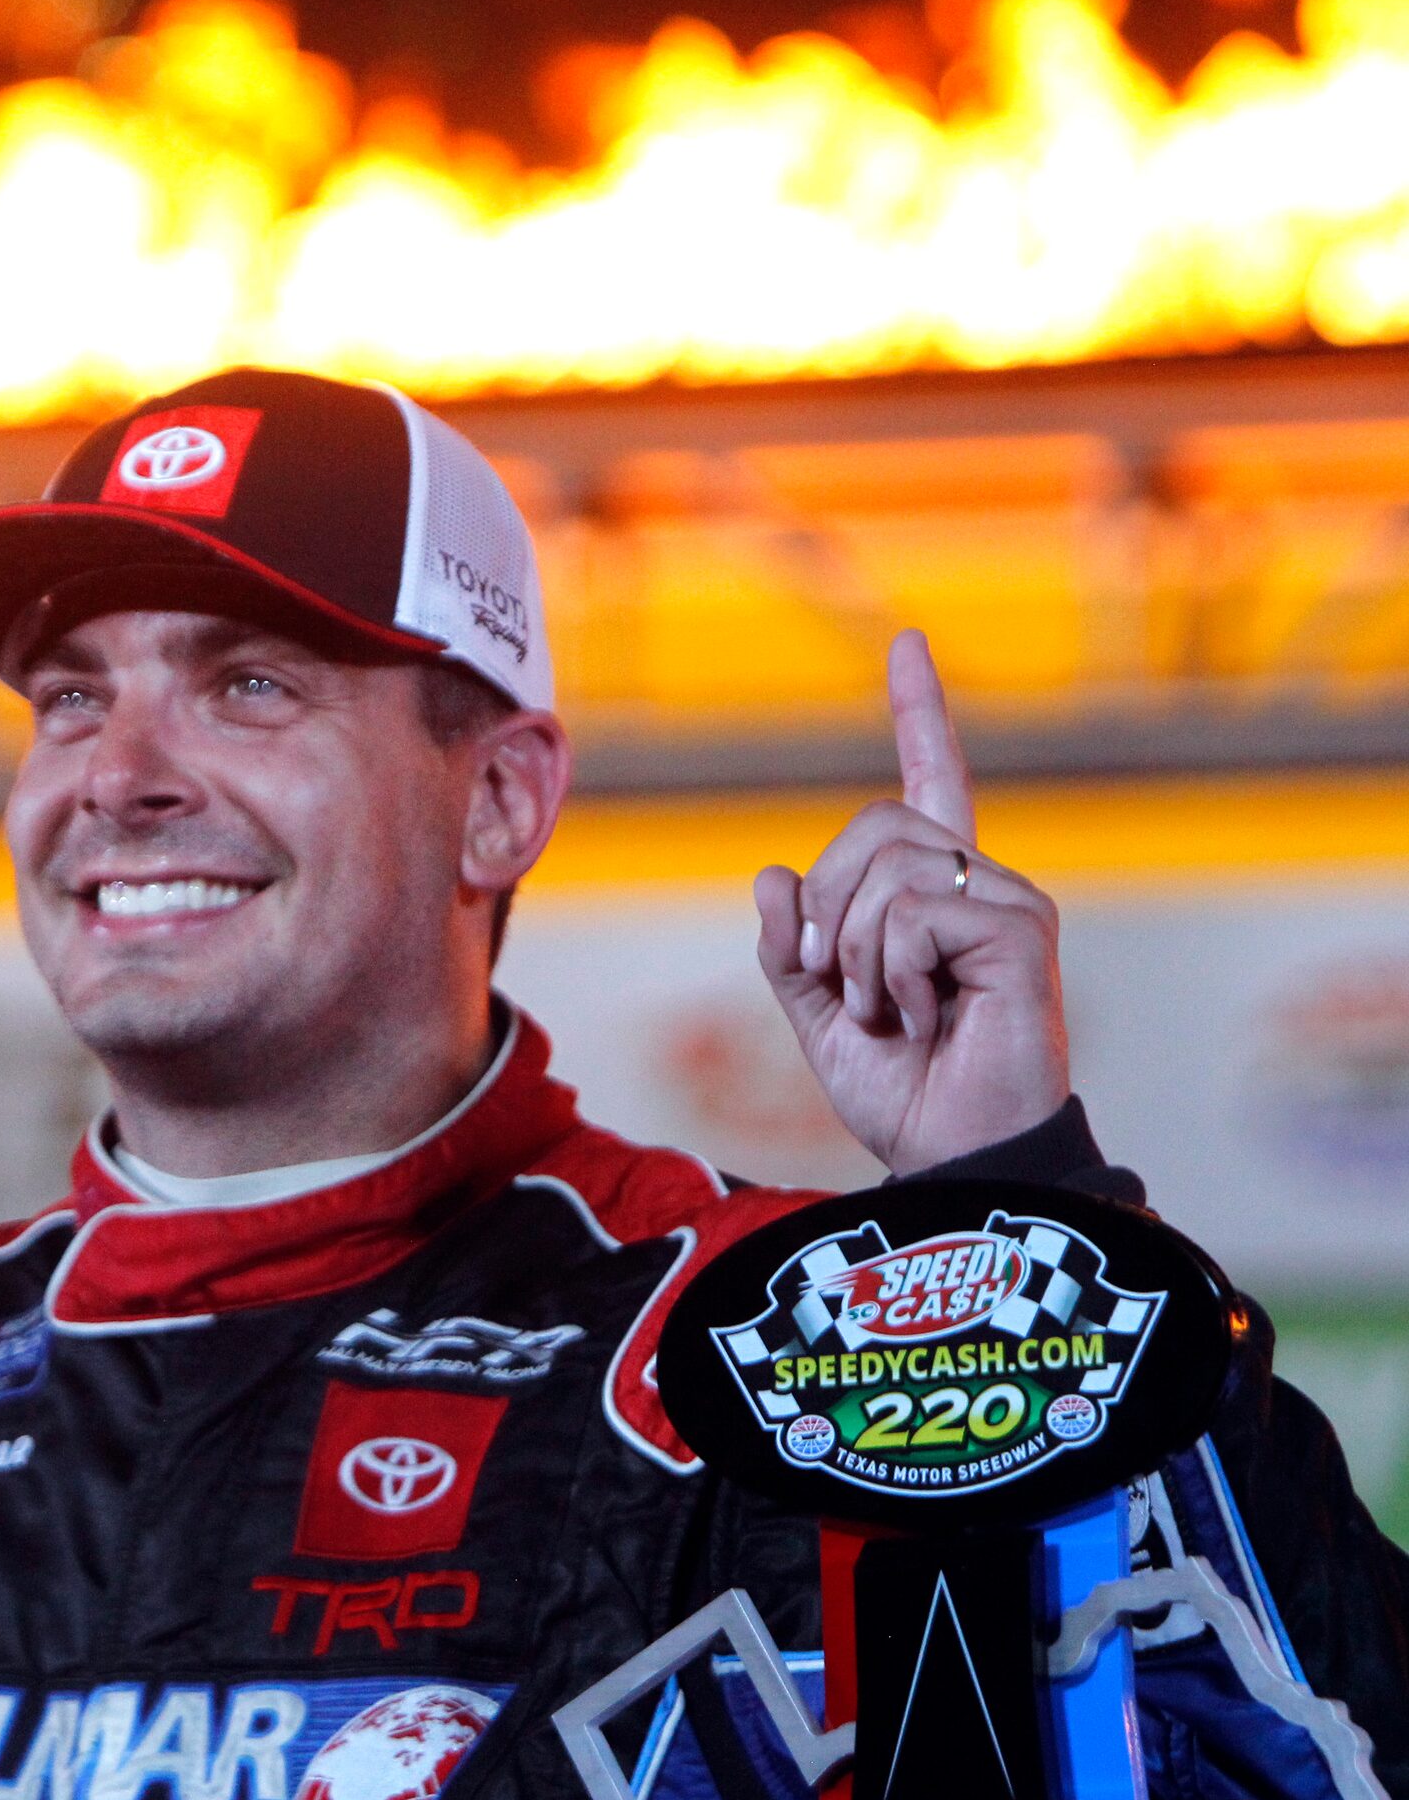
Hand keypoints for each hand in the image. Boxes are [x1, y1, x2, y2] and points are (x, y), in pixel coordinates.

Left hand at [754, 630, 1067, 1174]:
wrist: (950, 1157)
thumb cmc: (901, 1089)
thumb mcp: (819, 1013)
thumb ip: (792, 947)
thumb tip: (775, 875)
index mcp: (932, 893)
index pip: (928, 780)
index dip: (918, 711)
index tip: (905, 642)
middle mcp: (979, 881)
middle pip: (871, 827)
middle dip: (829, 914)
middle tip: (854, 989)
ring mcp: (1007, 901)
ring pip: (886, 870)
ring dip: (859, 955)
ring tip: (897, 1011)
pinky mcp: (1023, 931)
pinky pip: (914, 912)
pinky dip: (893, 973)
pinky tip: (928, 1017)